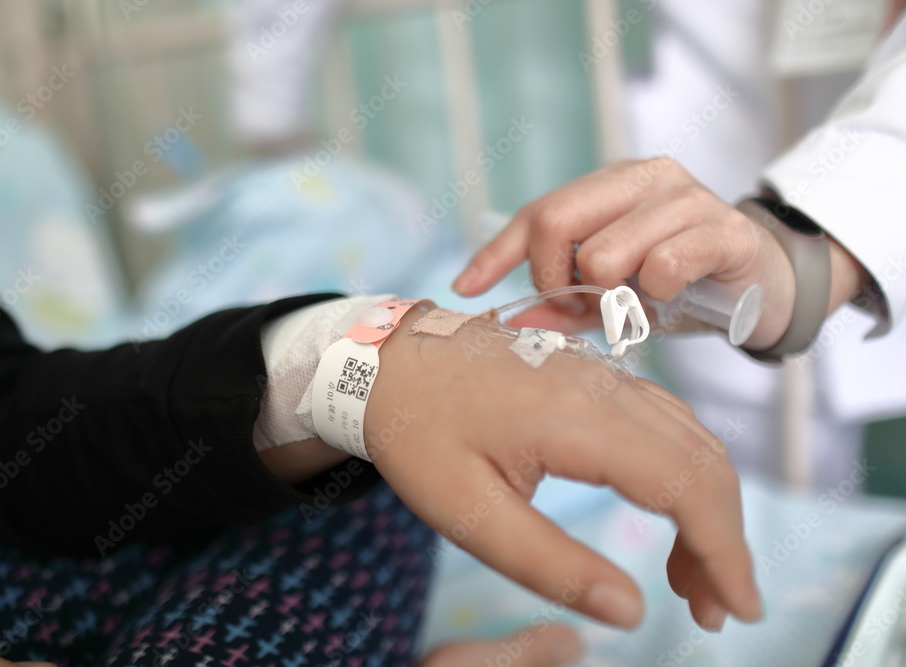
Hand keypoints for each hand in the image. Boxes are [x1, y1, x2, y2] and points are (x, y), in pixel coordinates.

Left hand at [366, 304, 761, 633]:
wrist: (388, 361)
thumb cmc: (418, 435)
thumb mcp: (468, 513)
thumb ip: (551, 565)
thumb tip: (632, 612)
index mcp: (576, 417)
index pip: (686, 484)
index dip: (724, 550)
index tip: (738, 607)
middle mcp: (604, 385)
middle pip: (703, 461)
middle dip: (724, 540)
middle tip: (712, 608)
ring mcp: (602, 374)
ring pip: (690, 438)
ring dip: (708, 506)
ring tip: (690, 577)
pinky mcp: (593, 375)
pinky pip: (664, 420)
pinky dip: (683, 471)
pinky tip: (667, 513)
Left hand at [453, 159, 797, 348]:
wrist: (764, 286)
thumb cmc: (679, 285)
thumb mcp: (612, 293)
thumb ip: (562, 301)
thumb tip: (509, 320)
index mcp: (610, 185)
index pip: (537, 213)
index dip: (495, 254)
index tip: (464, 288)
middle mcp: (644, 178)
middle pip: (557, 223)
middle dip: (555, 281)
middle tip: (580, 309)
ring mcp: (686, 198)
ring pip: (605, 255)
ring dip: (609, 298)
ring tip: (633, 305)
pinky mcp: (724, 230)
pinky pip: (663, 269)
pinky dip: (657, 297)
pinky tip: (672, 298)